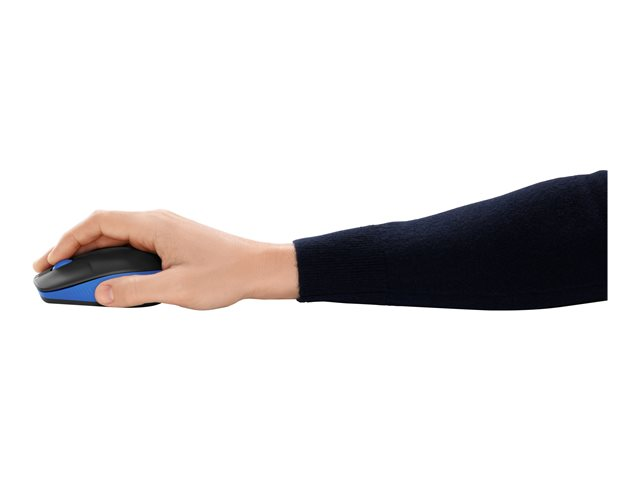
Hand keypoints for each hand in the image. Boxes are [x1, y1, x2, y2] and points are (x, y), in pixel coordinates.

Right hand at [33, 210, 298, 308]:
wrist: (260, 268)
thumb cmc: (226, 274)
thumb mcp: (176, 289)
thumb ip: (134, 291)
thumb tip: (99, 293)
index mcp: (154, 225)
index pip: (98, 223)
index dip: (67, 241)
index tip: (49, 262)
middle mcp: (158, 221)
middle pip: (104, 227)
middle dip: (75, 248)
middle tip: (53, 272)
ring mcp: (166, 230)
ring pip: (119, 236)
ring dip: (95, 254)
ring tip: (75, 275)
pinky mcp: (174, 240)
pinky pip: (135, 243)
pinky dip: (115, 256)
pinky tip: (110, 275)